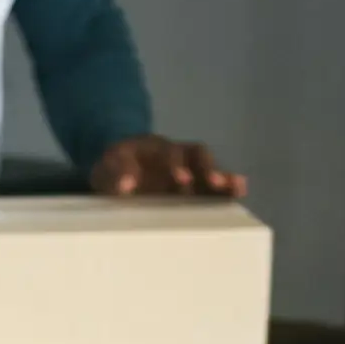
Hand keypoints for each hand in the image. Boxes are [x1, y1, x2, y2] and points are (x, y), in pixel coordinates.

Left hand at [91, 136, 245, 198]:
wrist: (115, 175)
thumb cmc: (112, 171)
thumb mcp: (105, 170)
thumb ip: (113, 175)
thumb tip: (126, 186)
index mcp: (154, 149)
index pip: (169, 153)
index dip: (176, 165)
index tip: (182, 180)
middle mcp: (176, 156)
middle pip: (197, 157)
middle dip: (207, 169)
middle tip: (215, 183)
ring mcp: (186, 171)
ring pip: (209, 169)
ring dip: (222, 178)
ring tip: (237, 189)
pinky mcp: (192, 187)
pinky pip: (212, 186)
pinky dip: (225, 189)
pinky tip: (239, 194)